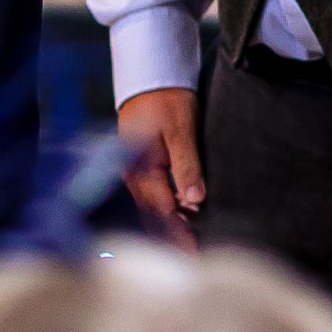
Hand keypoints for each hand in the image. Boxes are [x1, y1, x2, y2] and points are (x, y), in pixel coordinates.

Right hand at [117, 89, 203, 251]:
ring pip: (153, 210)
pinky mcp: (143, 167)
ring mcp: (136, 172)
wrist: (151, 73)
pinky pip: (154, 198)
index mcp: (141, 169)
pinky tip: (187, 218)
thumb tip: (194, 201)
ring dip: (172, 227)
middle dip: (174, 239)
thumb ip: (187, 164)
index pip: (161, 213)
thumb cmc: (167, 97)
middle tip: (198, 259)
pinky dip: (170, 212)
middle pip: (154, 217)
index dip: (179, 236)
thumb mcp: (181, 127)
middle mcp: (134, 175)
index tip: (196, 255)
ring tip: (196, 244)